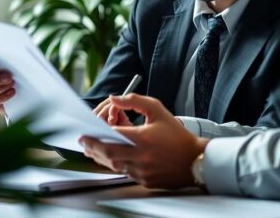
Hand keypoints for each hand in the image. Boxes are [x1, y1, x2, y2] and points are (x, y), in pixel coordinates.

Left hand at [80, 94, 209, 188]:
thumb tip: (114, 98)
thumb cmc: (176, 134)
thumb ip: (134, 101)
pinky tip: (113, 158)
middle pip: (108, 154)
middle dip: (93, 148)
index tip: (85, 134)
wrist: (195, 159)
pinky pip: (125, 173)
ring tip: (94, 149)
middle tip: (84, 143)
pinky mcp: (145, 181)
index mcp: (143, 139)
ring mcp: (143, 171)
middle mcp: (141, 157)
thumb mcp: (157, 110)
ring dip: (103, 158)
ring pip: (114, 166)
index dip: (95, 136)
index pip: (112, 138)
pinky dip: (117, 165)